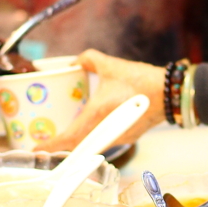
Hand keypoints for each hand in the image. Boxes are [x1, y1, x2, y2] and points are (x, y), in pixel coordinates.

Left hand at [37, 49, 165, 151]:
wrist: (171, 94)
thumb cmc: (144, 81)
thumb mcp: (112, 65)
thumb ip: (88, 59)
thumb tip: (75, 62)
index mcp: (99, 113)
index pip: (69, 137)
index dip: (50, 145)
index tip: (37, 147)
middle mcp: (107, 130)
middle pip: (76, 146)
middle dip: (59, 145)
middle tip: (47, 140)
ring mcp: (118, 137)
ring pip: (90, 145)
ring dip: (76, 142)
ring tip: (64, 135)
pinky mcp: (127, 138)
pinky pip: (104, 141)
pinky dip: (93, 137)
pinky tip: (90, 128)